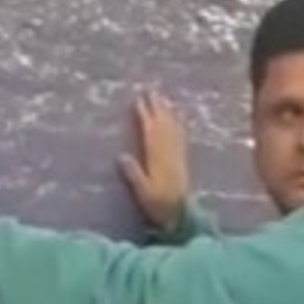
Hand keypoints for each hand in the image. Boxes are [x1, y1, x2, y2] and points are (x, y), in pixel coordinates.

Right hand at [119, 90, 190, 230]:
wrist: (183, 214)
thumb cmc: (159, 205)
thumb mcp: (142, 192)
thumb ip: (133, 174)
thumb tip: (121, 156)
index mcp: (157, 157)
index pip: (149, 130)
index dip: (144, 113)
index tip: (138, 98)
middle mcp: (169, 152)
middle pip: (162, 124)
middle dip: (156, 106)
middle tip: (150, 89)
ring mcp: (177, 154)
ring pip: (173, 127)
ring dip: (168, 111)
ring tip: (163, 97)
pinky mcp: (183, 159)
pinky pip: (181, 136)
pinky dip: (179, 123)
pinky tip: (178, 117)